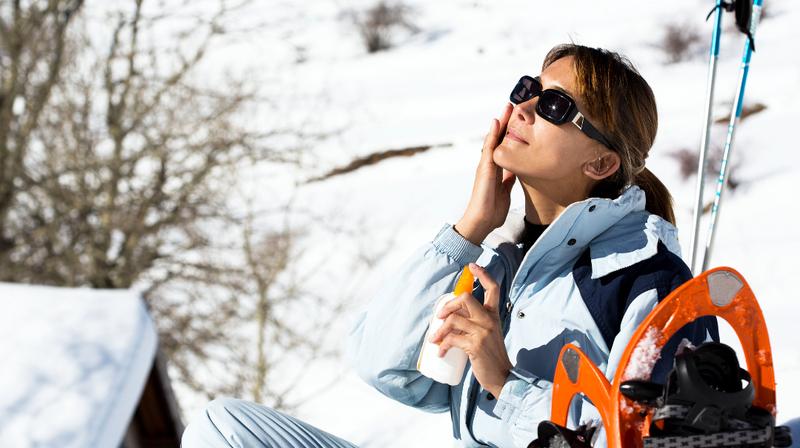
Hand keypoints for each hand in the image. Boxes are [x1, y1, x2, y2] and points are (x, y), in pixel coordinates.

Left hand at [429, 263, 512, 397]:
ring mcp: (483, 331)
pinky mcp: (475, 345)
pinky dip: (442, 345)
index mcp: (494, 315)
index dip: (483, 274)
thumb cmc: (490, 355)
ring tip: (434, 340)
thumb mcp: (486, 333)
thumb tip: (449, 318)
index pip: (493, 288)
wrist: (501, 376)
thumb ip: (473, 322)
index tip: (472, 267)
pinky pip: (452, 338)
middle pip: (465, 298)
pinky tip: (440, 352)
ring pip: (453, 319)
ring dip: (439, 330)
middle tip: (439, 317)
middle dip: (448, 305)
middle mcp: (489, 320)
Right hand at [455, 103, 516, 244]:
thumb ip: (509, 179)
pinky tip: (496, 122)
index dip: (510, 132)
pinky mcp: (484, 169)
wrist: (482, 222)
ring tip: (507, 107)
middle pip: (499, 138)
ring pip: (493, 139)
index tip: (518, 119)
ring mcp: (486, 165)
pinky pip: (489, 148)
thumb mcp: (506, 191)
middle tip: (513, 105)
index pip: (504, 146)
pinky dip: (493, 134)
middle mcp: (490, 164)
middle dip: (506, 122)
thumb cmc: (492, 210)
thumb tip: (515, 170)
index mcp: (496, 169)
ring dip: (500, 123)